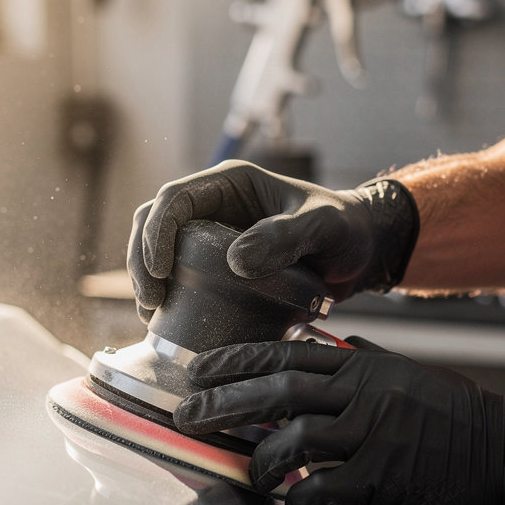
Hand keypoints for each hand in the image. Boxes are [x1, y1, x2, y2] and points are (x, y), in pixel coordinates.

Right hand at [128, 160, 417, 320]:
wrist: (362, 251)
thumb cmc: (346, 229)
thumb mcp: (322, 227)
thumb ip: (284, 237)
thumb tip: (235, 261)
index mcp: (231, 183)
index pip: (175, 198)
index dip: (156, 232)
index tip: (159, 271)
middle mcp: (215, 206)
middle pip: (155, 223)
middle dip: (142, 259)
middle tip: (151, 300)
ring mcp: (214, 236)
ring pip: (160, 249)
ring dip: (148, 278)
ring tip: (152, 313)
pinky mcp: (219, 265)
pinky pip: (181, 274)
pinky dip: (168, 293)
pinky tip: (167, 321)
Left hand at [173, 338, 504, 504]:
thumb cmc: (461, 414)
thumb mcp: (411, 372)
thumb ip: (368, 359)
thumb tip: (336, 345)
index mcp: (365, 366)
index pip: (287, 353)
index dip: (238, 361)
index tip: (202, 370)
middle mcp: (363, 393)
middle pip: (278, 391)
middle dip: (225, 404)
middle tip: (189, 417)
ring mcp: (373, 433)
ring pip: (295, 439)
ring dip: (263, 460)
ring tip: (250, 474)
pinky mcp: (385, 476)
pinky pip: (325, 488)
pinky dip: (301, 500)